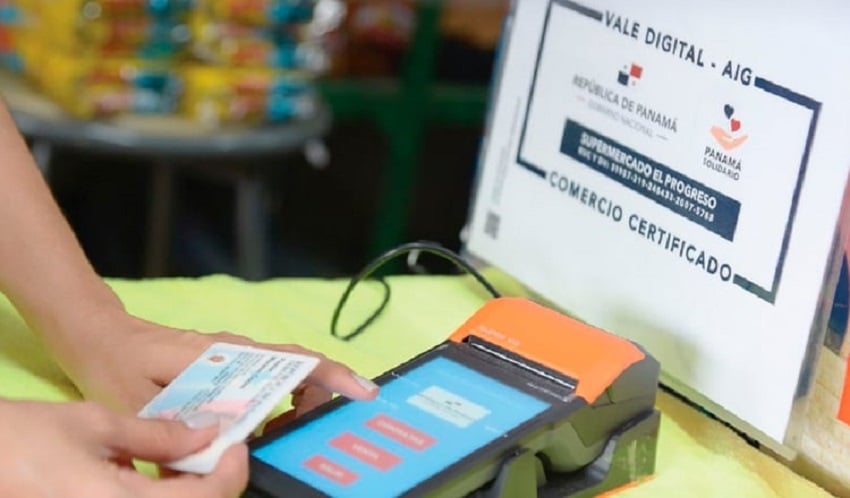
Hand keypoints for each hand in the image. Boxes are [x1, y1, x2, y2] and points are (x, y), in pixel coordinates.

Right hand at [0, 399, 246, 497]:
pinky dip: (163, 497)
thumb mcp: (98, 425)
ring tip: (188, 459)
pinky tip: (159, 477)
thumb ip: (159, 434)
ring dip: (189, 492)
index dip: (230, 474)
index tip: (235, 445)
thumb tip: (207, 432)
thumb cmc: (25, 439)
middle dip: (212, 484)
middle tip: (214, 451)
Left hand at [47, 308, 378, 415]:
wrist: (99, 335)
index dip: (331, 375)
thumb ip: (173, 435)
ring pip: (284, 373)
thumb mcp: (139, 404)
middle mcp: (238, 350)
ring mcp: (235, 354)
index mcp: (225, 355)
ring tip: (290, 435)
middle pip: (299, 366)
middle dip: (321, 396)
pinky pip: (265, 380)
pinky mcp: (227, 362)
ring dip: (298, 402)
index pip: (291, 360)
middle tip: (317, 431)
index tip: (361, 391)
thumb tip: (213, 460)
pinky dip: (277, 402)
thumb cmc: (118, 364)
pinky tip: (265, 426)